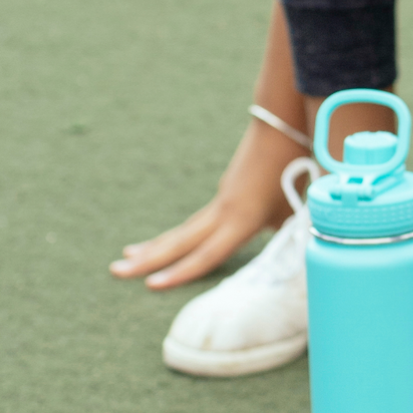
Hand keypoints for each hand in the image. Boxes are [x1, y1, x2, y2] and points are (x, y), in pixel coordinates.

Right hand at [110, 117, 306, 288]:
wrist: (280, 128)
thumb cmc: (295, 168)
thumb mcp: (298, 208)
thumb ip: (288, 236)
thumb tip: (290, 256)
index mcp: (243, 219)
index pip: (208, 253)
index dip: (181, 272)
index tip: (151, 285)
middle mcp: (224, 212)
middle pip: (181, 241)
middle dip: (148, 259)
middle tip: (114, 271)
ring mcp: (221, 202)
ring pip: (183, 230)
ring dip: (156, 246)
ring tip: (126, 257)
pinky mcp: (223, 195)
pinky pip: (196, 222)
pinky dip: (177, 236)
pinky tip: (162, 246)